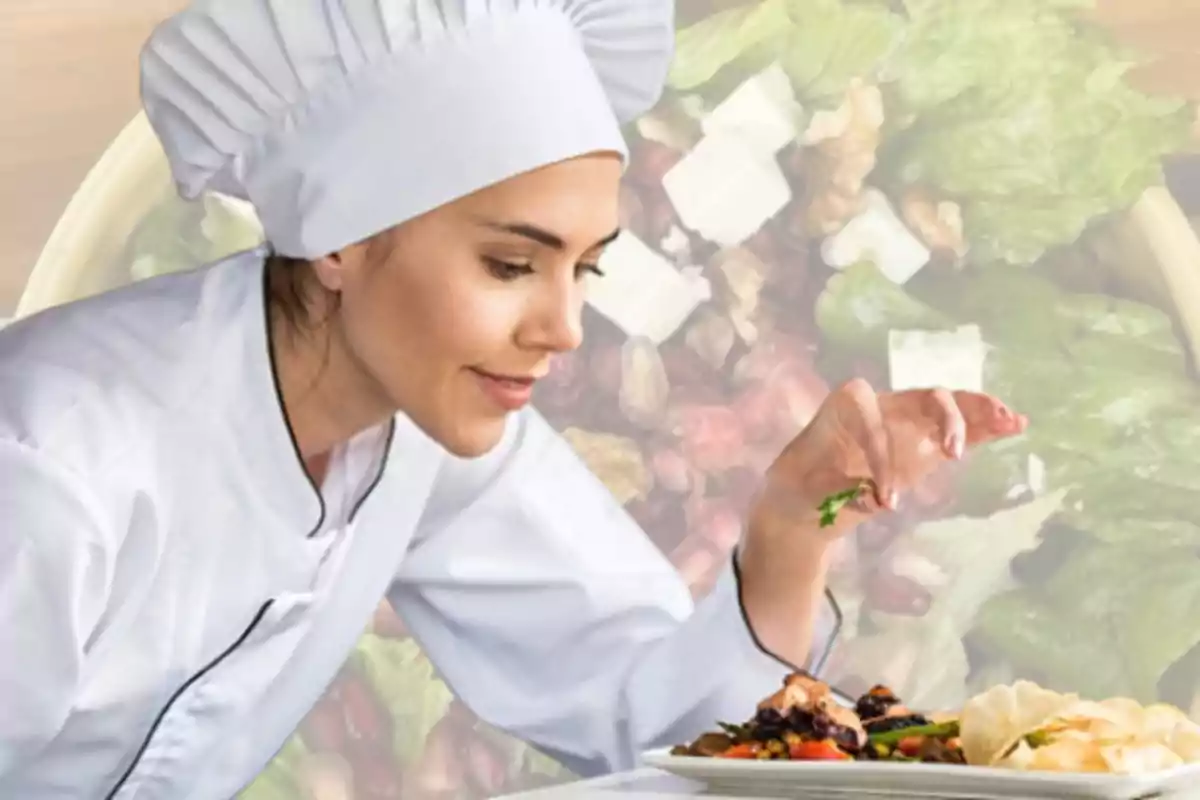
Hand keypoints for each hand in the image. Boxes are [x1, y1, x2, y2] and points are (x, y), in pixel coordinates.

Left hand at [752, 378, 1027, 539]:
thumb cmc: (799, 488)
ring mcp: (906, 424)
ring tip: (1010, 421)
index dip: (879, 452)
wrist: (806, 500)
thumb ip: (835, 491)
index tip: (884, 498)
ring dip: (979, 411)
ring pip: (947, 406)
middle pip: (920, 396)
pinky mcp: (924, 445)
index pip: (870, 415)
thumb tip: (871, 498)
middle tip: (954, 454)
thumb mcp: (803, 492)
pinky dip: (984, 427)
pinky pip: (958, 429)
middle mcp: (881, 407)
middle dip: (943, 417)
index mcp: (843, 408)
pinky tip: (1015, 425)